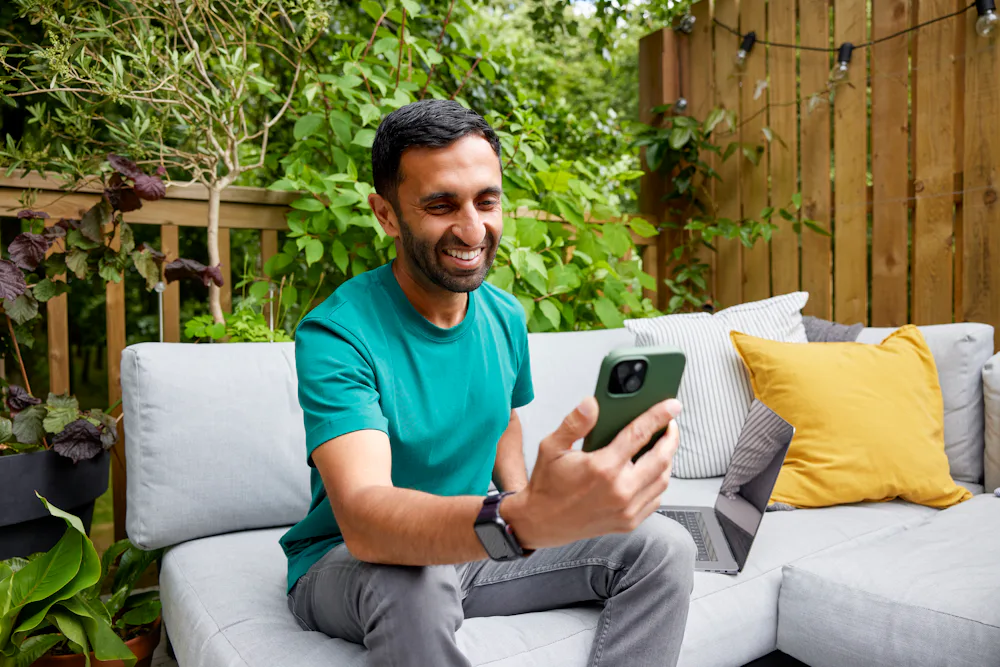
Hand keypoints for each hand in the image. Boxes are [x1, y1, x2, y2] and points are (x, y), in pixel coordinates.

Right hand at [501, 396, 680, 549]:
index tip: (671, 406)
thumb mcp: (552, 447)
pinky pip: (656, 498)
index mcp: (602, 468)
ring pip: (663, 479)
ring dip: (667, 459)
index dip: (659, 416)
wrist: (542, 522)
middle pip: (662, 458)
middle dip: (671, 437)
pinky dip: (659, 481)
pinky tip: (651, 470)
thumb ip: (575, 423)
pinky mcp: (629, 522)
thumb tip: (591, 404)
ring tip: (662, 445)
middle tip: (670, 424)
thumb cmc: (547, 485)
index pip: (639, 434)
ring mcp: (627, 509)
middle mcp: (619, 490)